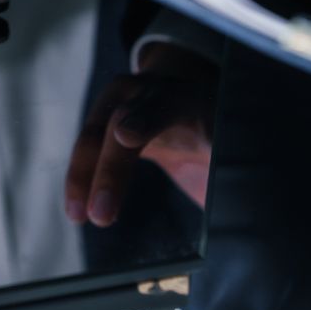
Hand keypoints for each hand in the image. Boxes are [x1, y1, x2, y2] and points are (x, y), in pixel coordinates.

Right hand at [68, 46, 216, 226]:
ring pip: (93, 136)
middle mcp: (145, 93)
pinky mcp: (102, 125)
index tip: (126, 137)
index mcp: (185, 96)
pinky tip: (76, 210)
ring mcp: (117, 104)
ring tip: (78, 216)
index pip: (163, 105)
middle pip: (118, 122)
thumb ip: (227, 167)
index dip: (143, 119)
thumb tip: (234, 214)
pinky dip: (79, 180)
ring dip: (82, 176)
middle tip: (102, 214)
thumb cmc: (217, 133)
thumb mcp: (232, 144)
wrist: (193, 104)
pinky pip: (87, 151)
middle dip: (109, 168)